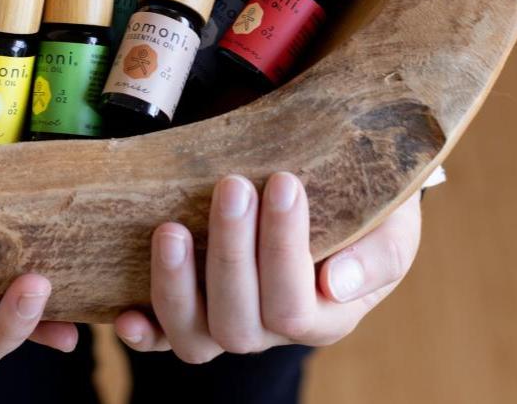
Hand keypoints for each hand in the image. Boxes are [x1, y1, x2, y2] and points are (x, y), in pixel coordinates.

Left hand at [115, 172, 420, 361]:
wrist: (333, 189)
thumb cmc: (364, 207)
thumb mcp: (391, 225)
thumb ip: (377, 254)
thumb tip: (334, 284)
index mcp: (325, 316)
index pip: (297, 305)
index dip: (286, 248)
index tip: (284, 180)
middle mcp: (270, 329)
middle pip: (241, 320)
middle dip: (232, 250)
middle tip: (232, 184)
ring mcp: (225, 321)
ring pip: (195, 336)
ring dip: (175, 285)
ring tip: (170, 229)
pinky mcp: (189, 306)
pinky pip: (161, 335)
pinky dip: (142, 330)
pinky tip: (126, 313)